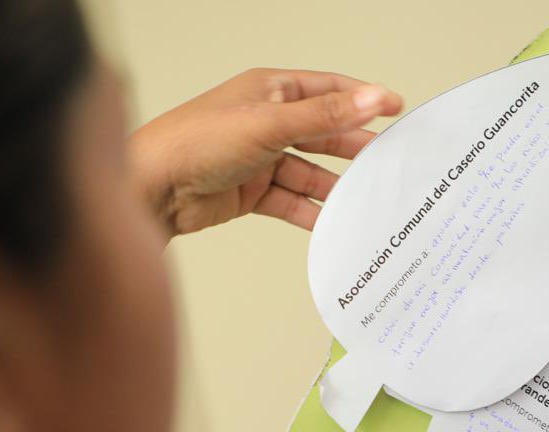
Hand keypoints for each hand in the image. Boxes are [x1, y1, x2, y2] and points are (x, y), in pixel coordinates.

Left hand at [129, 68, 402, 234]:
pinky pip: (290, 201)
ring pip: (309, 172)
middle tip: (387, 161)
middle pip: (322, 134)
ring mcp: (259, 158)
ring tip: (364, 199)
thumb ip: (325, 116)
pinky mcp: (251, 191)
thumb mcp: (270, 124)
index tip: (395, 108)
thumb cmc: (195, 141)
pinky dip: (310, 212)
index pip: (328, 90)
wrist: (153, 189)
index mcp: (270, 90)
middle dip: (353, 148)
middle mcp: (266, 122)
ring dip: (333, 186)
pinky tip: (331, 223)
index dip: (362, 99)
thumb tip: (371, 98)